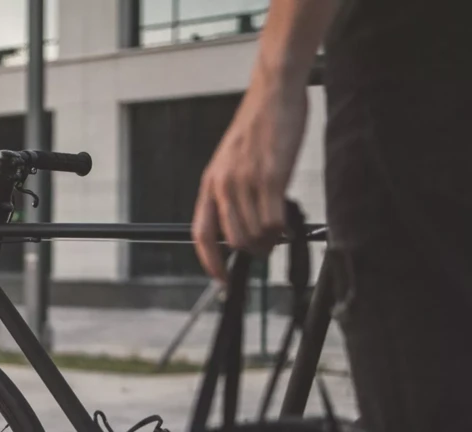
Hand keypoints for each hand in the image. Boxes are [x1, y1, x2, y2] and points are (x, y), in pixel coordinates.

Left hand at [191, 79, 307, 280]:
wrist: (273, 92)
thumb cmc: (256, 127)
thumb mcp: (229, 163)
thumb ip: (228, 195)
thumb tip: (236, 229)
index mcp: (209, 185)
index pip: (201, 235)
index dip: (210, 263)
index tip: (221, 280)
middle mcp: (223, 186)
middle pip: (234, 242)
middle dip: (252, 251)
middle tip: (266, 245)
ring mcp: (246, 182)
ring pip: (255, 235)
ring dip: (270, 241)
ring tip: (279, 230)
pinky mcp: (271, 177)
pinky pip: (274, 221)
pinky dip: (283, 229)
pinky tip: (288, 222)